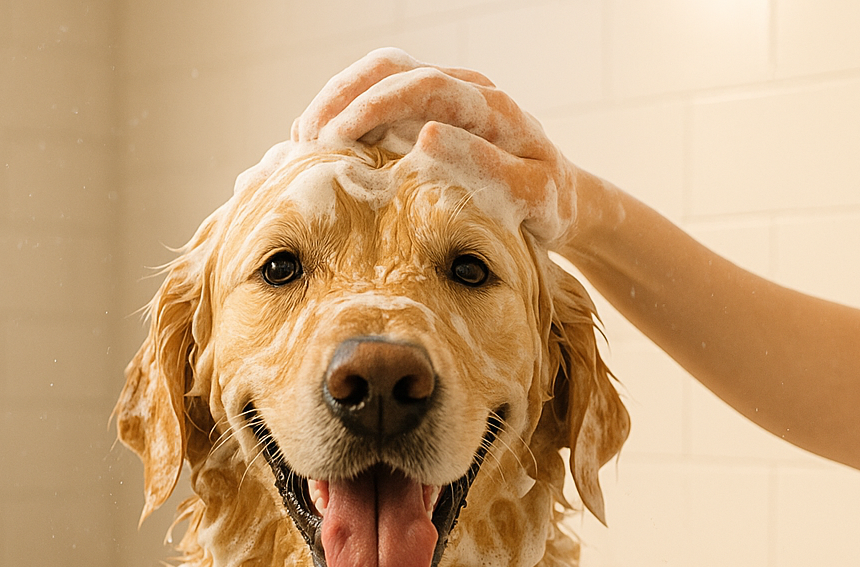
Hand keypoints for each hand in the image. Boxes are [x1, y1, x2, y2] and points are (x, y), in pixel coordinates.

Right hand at [293, 48, 586, 245]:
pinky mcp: (422, 115)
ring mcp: (439, 98)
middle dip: (341, 97)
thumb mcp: (530, 195)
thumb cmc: (547, 205)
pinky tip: (315, 148)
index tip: (338, 137)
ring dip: (333, 103)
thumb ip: (486, 166)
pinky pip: (374, 102)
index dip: (375, 105)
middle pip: (389, 68)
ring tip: (300, 144)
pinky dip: (341, 118)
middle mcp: (461, 89)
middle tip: (306, 140)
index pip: (423, 85)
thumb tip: (428, 136)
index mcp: (488, 104)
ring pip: (375, 78)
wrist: (559, 202)